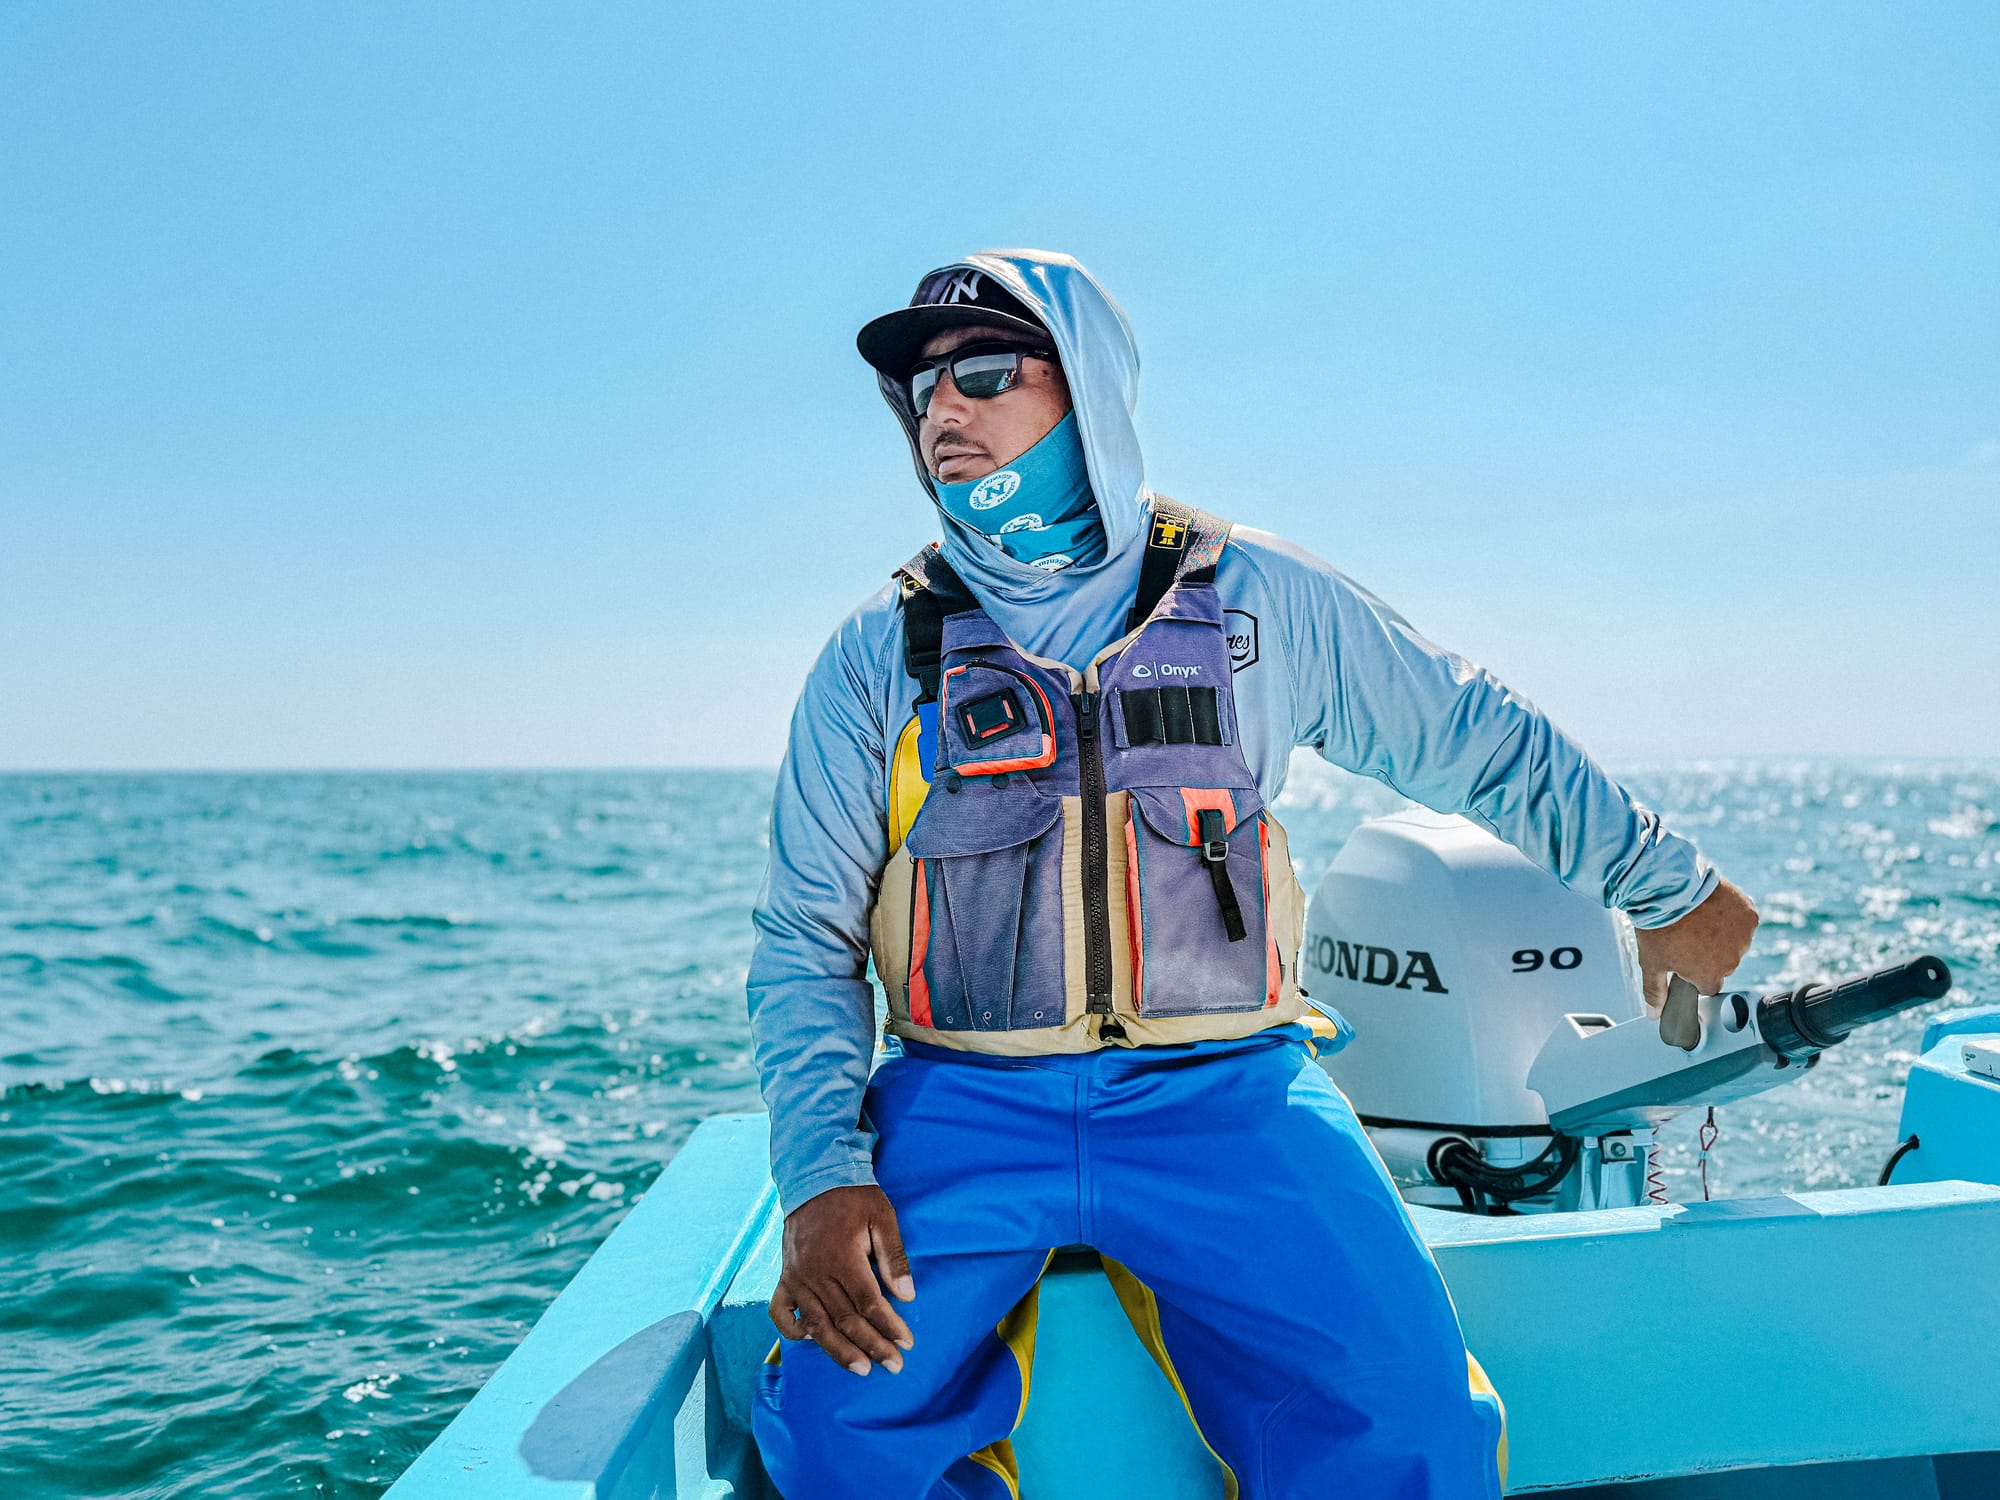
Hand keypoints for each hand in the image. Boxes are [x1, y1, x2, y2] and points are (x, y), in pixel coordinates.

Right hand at [768, 1184, 915, 1375]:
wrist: (814, 1180)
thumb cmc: (854, 1198)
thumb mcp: (882, 1217)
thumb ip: (894, 1257)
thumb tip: (908, 1295)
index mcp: (842, 1258)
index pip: (868, 1303)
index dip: (888, 1326)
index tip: (907, 1343)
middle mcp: (816, 1274)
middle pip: (845, 1319)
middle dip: (872, 1345)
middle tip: (894, 1365)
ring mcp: (796, 1278)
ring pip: (817, 1324)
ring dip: (839, 1350)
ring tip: (861, 1369)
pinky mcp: (784, 1278)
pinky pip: (781, 1313)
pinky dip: (793, 1330)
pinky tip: (811, 1340)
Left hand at [1634, 876, 1759, 1009]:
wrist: (1669, 889)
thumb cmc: (1659, 926)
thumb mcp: (1651, 962)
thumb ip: (1655, 991)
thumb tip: (1653, 1014)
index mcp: (1709, 976)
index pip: (1708, 985)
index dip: (1695, 973)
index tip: (1686, 958)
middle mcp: (1731, 961)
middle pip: (1723, 964)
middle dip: (1709, 953)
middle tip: (1688, 935)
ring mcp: (1743, 937)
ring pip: (1735, 942)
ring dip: (1722, 934)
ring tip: (1699, 919)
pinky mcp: (1749, 915)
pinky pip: (1744, 920)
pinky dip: (1733, 915)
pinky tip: (1714, 908)